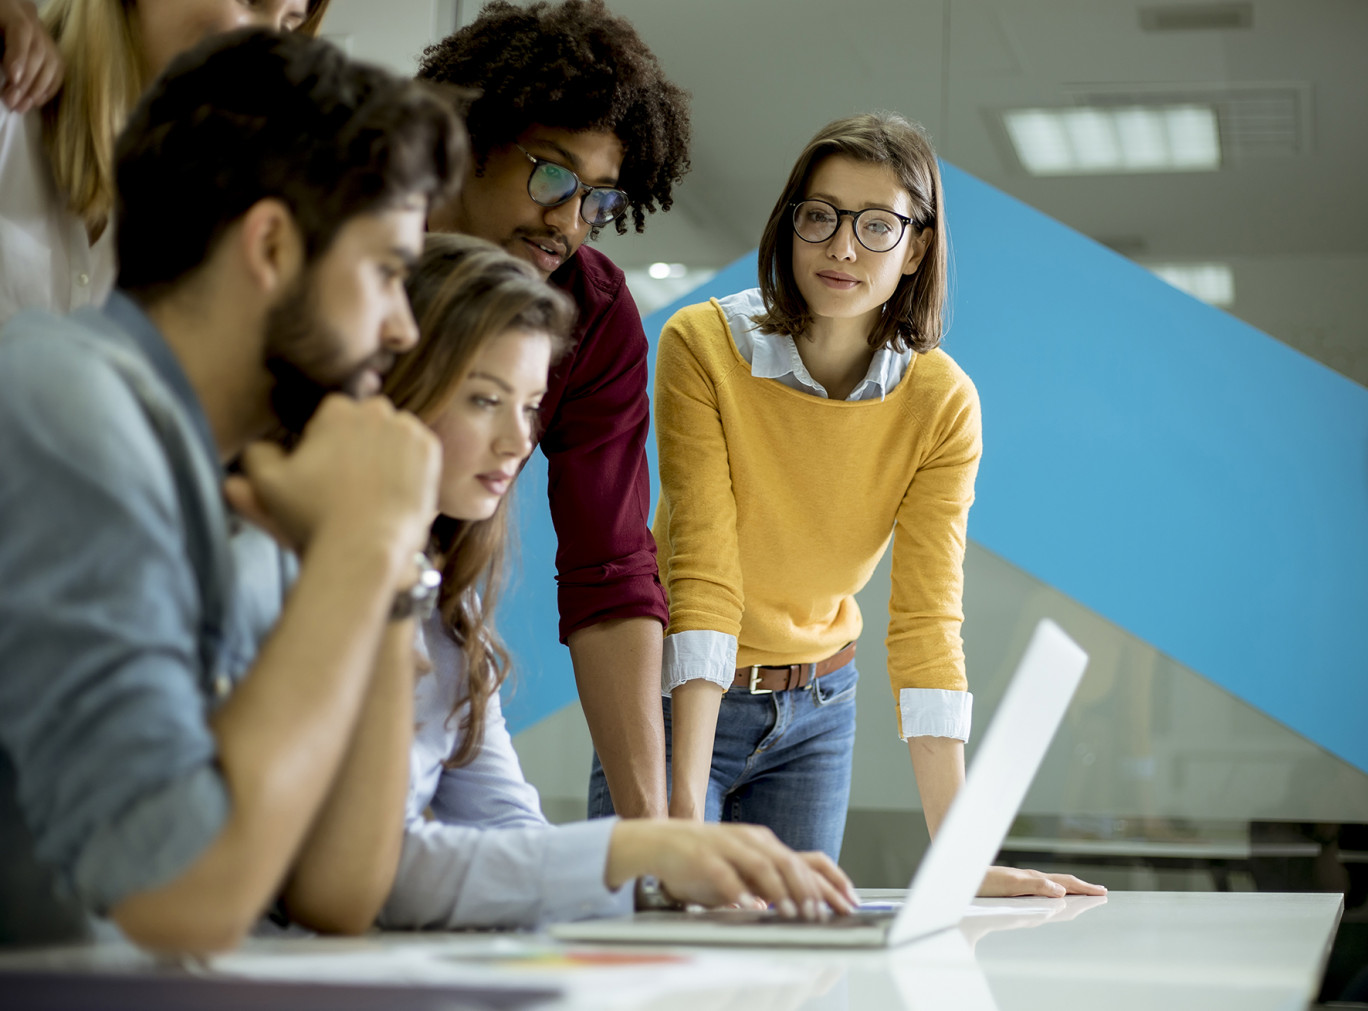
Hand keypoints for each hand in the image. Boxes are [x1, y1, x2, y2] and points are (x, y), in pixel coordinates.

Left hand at [0, 0, 61, 112]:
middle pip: (39, 50)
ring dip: (39, 89)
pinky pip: (58, 69)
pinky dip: (49, 88)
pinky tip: (36, 101)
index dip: (19, 56)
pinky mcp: (50, 47)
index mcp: (10, 8)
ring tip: (23, 107)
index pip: (21, 30)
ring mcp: (44, 33)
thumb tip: (9, 79)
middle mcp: (33, 19)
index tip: (14, 80)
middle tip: (13, 102)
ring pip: (52, 61)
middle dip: (27, 80)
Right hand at [223, 394, 438, 561]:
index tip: (324, 471)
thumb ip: (257, 456)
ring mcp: (408, 429)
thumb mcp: (269, 485)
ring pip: (393, 433)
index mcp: (337, 410)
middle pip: (365, 421)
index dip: (325, 443)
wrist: (365, 546)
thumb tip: (260, 447)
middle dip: (357, 442)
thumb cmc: (314, 517)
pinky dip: (409, 464)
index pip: (332, 416)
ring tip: (371, 486)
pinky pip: (418, 449)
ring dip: (384, 451)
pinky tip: (394, 488)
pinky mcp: (431, 451)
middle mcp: (376, 411)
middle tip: (349, 480)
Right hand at [606, 820, 859, 919]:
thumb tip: (808, 907)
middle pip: (790, 863)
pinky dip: (739, 891)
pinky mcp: (703, 857)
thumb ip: (772, 884)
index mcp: (766, 844)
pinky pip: (725, 874)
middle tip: (820, 915)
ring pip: (762, 865)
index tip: (850, 902)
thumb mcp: (745, 871)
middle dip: (808, 891)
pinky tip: (749, 906)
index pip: (809, 860)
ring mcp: (727, 846)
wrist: (660, 843)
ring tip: (792, 912)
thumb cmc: (705, 860)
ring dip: (780, 891)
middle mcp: (751, 841)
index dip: (833, 881)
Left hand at [977, 865, 1106, 898]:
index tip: (1102, 892)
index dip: (1083, 888)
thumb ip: (1036, 887)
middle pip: (1061, 882)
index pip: (1065, 883)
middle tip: (1100, 892)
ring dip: (1069, 889)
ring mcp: (1022, 882)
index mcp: (1034, 879)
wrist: (960, 875)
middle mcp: (1030, 879)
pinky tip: (1050, 898)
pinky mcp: (1012, 887)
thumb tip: (1061, 892)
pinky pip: (1041, 889)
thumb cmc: (983, 882)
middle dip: (1081, 887)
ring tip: (1081, 894)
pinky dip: (1054, 892)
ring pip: (1052, 885)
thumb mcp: (1011, 885)